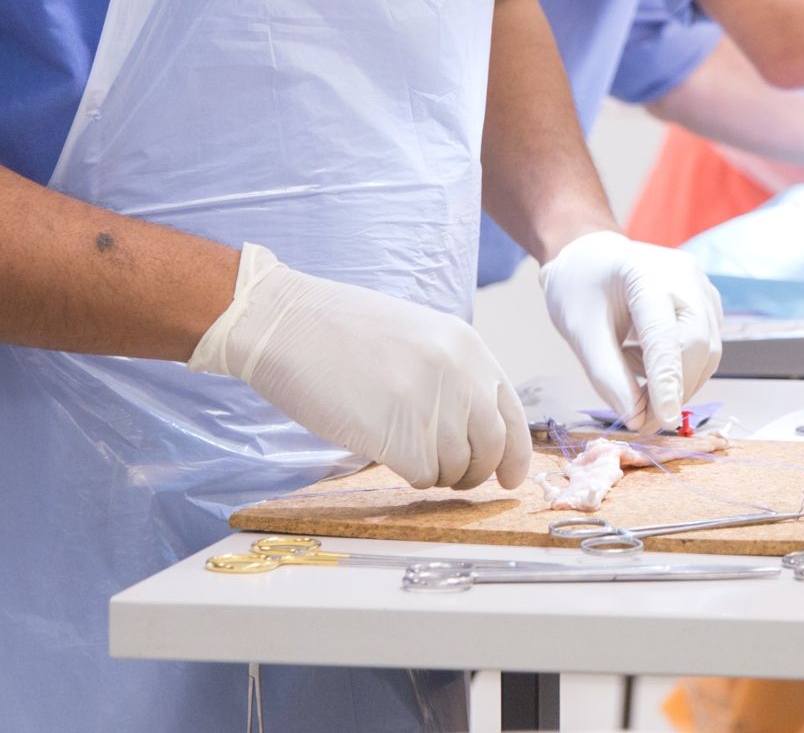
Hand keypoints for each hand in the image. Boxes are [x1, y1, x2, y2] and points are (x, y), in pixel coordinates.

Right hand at [188, 244, 528, 492]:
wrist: (288, 324)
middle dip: (476, 472)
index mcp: (468, 347)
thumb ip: (452, 375)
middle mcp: (459, 375)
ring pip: (457, 468)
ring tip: (406, 453)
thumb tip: (476, 428)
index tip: (511, 478)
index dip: (515, 452)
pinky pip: (423, 476)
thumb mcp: (418, 338)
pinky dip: (410, 476)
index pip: (511, 412)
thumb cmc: (341, 333)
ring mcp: (432, 406)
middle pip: (492, 447)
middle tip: (454, 478)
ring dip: (437, 474)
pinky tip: (388, 454)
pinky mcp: (401, 437)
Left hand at [540, 232, 725, 429]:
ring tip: (633, 378)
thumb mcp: (580, 334)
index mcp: (648, 276)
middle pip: (697, 345)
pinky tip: (646, 360)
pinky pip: (707, 346)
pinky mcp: (707, 302)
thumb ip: (608, 377)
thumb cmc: (580, 289)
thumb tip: (637, 419)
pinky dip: (682, 368)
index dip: (667, 381)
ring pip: (708, 351)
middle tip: (642, 420)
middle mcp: (686, 277)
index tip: (662, 420)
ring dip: (679, 382)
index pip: (666, 336)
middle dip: (674, 389)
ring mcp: (702, 287)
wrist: (591, 257)